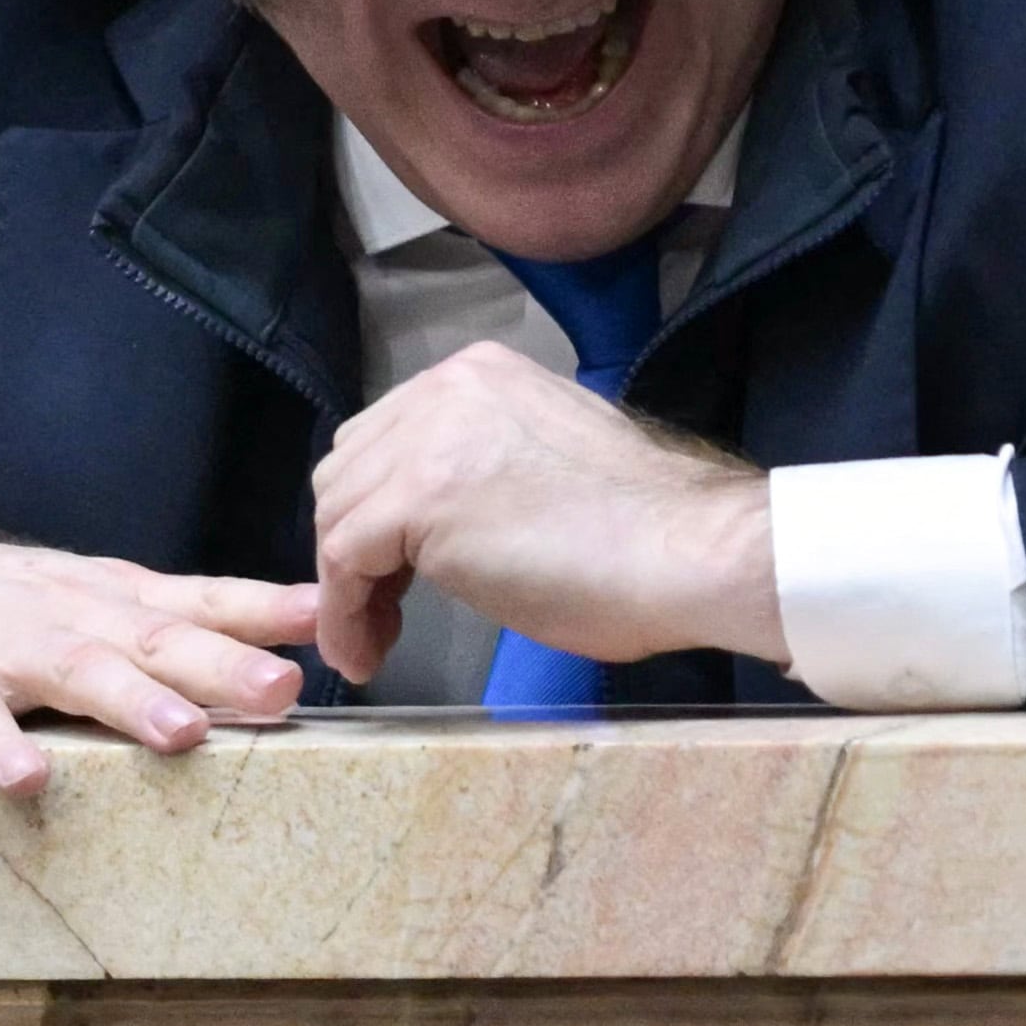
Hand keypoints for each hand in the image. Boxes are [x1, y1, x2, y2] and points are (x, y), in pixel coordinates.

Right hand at [0, 516, 315, 798]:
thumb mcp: (76, 606)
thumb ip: (157, 630)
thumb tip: (265, 656)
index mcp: (104, 601)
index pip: (195, 599)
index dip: (260, 608)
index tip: (327, 616)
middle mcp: (65, 615)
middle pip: (152, 637)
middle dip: (221, 661)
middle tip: (282, 689)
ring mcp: (0, 646)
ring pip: (75, 672)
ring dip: (129, 701)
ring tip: (181, 732)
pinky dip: (0, 747)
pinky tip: (30, 779)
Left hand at [309, 340, 778, 688]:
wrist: (686, 552)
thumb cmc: (643, 532)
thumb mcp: (543, 467)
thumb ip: (485, 468)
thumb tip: (449, 520)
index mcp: (479, 374)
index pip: (388, 438)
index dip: (380, 512)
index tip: (396, 575)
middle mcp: (444, 388)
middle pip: (350, 469)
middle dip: (355, 544)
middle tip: (385, 612)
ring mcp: (427, 439)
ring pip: (338, 513)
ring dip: (347, 585)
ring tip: (375, 640)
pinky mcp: (418, 498)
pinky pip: (343, 558)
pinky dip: (345, 613)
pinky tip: (367, 651)